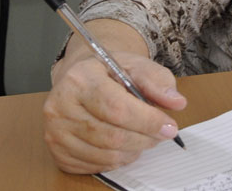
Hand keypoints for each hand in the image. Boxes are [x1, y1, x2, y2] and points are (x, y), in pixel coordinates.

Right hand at [44, 49, 186, 173]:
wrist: (82, 78)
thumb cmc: (111, 72)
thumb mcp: (137, 65)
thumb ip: (158, 81)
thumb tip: (176, 102)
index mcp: (80, 79)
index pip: (116, 107)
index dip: (147, 121)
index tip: (169, 127)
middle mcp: (60, 106)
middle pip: (110, 135)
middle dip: (144, 138)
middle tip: (161, 134)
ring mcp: (54, 132)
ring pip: (103, 154)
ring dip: (133, 151)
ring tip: (144, 138)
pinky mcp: (56, 152)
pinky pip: (92, 166)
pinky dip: (116, 160)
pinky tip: (125, 146)